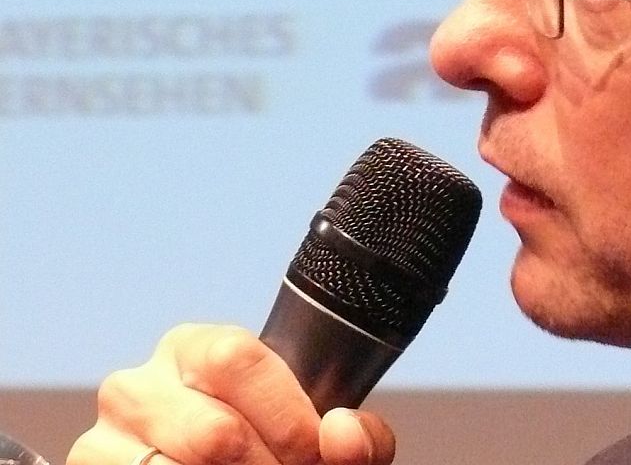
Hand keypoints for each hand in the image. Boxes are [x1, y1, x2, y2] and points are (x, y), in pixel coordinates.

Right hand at [68, 324, 396, 464]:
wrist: (226, 463)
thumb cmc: (270, 448)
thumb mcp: (314, 433)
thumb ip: (355, 437)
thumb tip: (342, 432)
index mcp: (194, 349)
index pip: (236, 360)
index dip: (287, 417)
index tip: (313, 452)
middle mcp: (137, 386)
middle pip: (214, 433)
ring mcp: (103, 439)